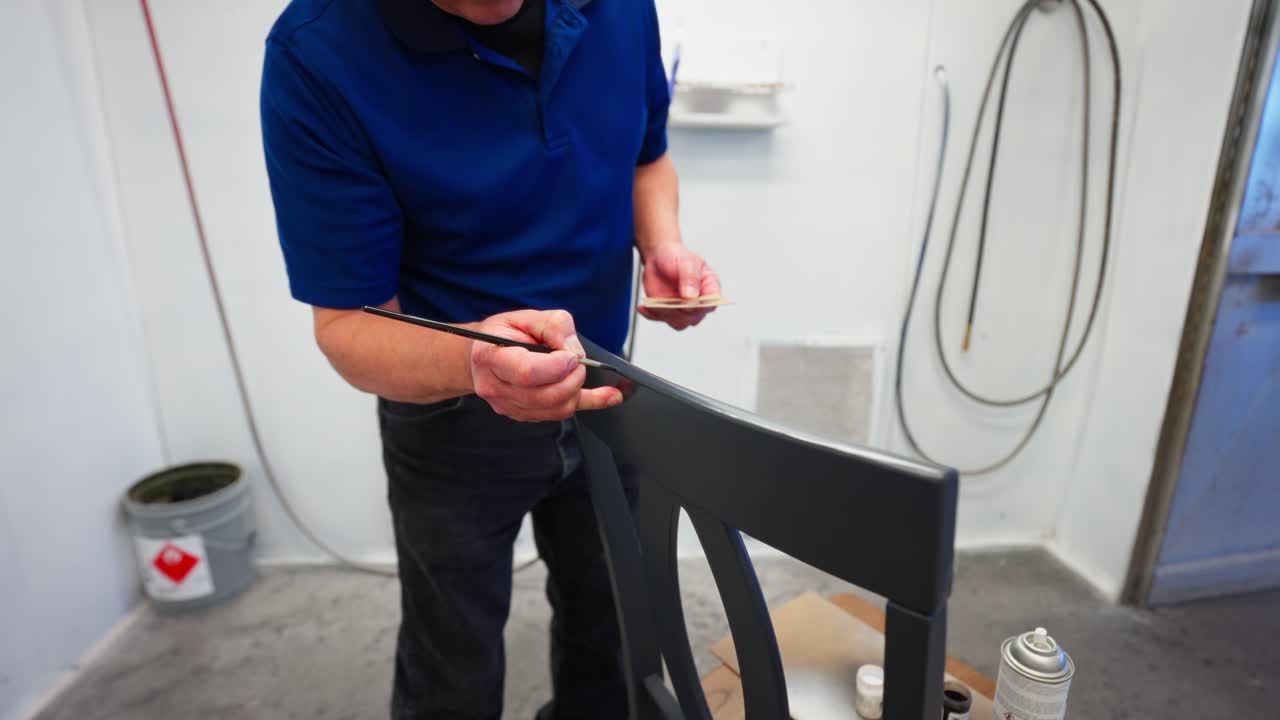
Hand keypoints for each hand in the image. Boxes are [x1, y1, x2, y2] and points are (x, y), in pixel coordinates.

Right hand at [469, 309, 623, 420]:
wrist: (484, 353)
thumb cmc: (502, 334)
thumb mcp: (525, 317)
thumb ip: (553, 325)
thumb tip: (573, 349)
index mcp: (491, 358)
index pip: (527, 373)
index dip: (556, 366)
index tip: (570, 356)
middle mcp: (496, 387)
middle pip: (546, 395)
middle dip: (573, 377)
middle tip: (577, 361)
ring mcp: (509, 405)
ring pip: (556, 409)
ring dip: (577, 390)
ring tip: (577, 371)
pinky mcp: (525, 415)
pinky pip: (561, 415)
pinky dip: (590, 403)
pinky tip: (610, 395)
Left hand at [638, 243, 721, 330]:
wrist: (659, 258)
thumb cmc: (677, 257)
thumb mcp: (686, 262)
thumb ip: (690, 278)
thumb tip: (691, 297)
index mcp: (710, 288)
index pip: (711, 304)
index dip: (700, 306)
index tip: (687, 299)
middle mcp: (699, 302)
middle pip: (694, 317)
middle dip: (679, 311)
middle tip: (665, 301)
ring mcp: (684, 310)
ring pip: (679, 323)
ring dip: (665, 314)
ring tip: (654, 302)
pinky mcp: (669, 312)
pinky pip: (661, 319)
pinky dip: (651, 314)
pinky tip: (644, 307)